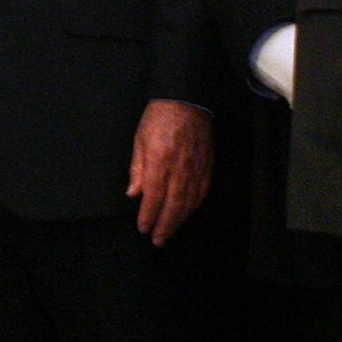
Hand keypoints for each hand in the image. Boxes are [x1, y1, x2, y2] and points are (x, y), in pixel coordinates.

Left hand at [126, 99, 210, 245]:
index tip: (143, 228)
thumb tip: (134, 193)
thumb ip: (137, 169)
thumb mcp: (139, 140)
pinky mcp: (207, 167)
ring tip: (170, 231)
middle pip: (173, 207)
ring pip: (189, 203)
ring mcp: (196, 170)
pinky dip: (193, 207)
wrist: (186, 101)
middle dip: (164, 226)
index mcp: (160, 163)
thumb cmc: (159, 118)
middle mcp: (179, 170)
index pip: (153, 198)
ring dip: (179, 221)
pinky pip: (201, 193)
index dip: (148, 216)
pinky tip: (187, 213)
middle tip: (158, 240)